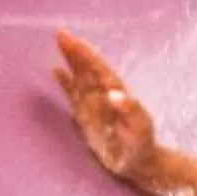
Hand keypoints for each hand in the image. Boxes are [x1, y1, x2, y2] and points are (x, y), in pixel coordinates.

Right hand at [53, 28, 163, 187]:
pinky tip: (55, 70)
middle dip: (75, 51)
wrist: (138, 162)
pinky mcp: (87, 115)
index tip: (74, 40)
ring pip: (80, 77)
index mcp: (117, 93)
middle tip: (60, 32)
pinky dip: (65, 82)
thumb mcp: (140, 128)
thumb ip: (130, 110)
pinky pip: (73, 94)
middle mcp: (104, 94)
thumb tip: (114, 93)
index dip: (86, 55)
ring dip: (70, 61)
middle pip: (88, 68)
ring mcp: (95, 103)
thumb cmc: (141, 145)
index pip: (99, 69)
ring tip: (59, 42)